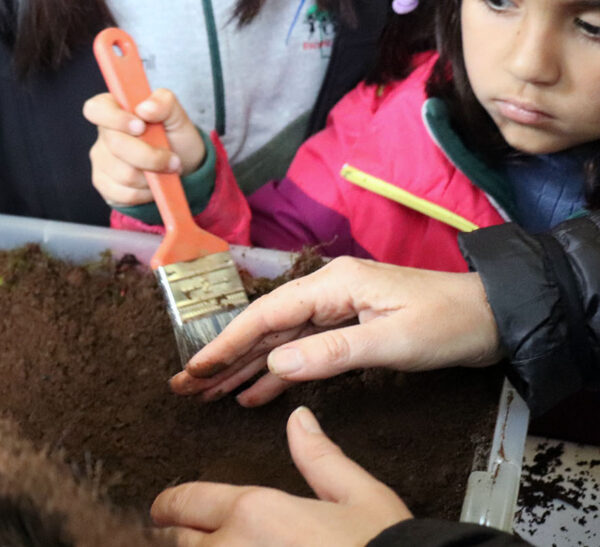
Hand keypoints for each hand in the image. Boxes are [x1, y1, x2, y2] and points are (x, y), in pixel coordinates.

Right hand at [84, 88, 204, 205]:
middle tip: (173, 160)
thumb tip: (145, 108)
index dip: (115, 118)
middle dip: (150, 156)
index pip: (96, 109)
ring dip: (152, 176)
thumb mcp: (177, 116)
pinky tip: (154, 185)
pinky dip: (146, 192)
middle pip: (116, 145)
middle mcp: (103, 134)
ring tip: (165, 171)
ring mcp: (100, 160)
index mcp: (114, 109)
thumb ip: (164, 102)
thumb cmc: (175, 137)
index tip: (141, 126)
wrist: (181, 167)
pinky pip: (124, 193)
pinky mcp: (104, 185)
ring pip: (124, 174)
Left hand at [151, 406, 412, 545]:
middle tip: (185, 535)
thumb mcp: (362, 499)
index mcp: (255, 513)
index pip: (185, 502)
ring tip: (203, 546)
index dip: (169, 506)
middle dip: (181, 537)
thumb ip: (321, 460)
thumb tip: (300, 422)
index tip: (163, 510)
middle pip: (177, 542)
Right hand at [170, 257, 500, 406]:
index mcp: (331, 285)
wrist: (494, 315)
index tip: (195, 367)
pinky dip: (275, 373)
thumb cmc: (448, 322)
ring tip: (207, 393)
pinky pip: (300, 353)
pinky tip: (252, 393)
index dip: (226, 343)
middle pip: (263, 328)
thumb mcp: (392, 340)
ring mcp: (334, 311)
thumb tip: (275, 363)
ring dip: (242, 369)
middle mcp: (325, 292)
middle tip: (185, 385)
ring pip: (277, 343)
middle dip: (223, 357)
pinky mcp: (346, 329)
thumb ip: (332, 352)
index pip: (265, 316)